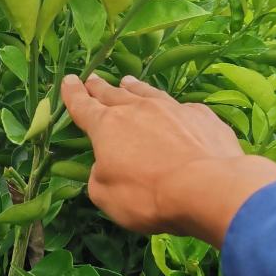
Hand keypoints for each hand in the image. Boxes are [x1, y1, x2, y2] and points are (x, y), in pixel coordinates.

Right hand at [60, 73, 275, 246]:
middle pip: (113, 94)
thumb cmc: (147, 195)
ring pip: (146, 93)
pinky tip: (175, 112)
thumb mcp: (106, 196)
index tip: (68, 81)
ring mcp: (172, 109)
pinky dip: (172, 109)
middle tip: (92, 79)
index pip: (83, 106)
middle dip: (99, 87)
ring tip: (127, 81)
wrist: (208, 187)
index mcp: (107, 126)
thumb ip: (99, 177)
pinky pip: (180, 108)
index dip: (73, 94)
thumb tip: (106, 166)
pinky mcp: (202, 116)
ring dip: (133, 88)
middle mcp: (137, 109)